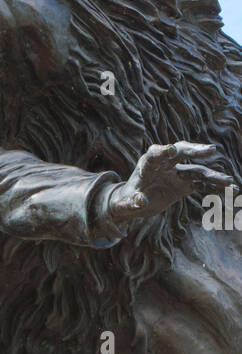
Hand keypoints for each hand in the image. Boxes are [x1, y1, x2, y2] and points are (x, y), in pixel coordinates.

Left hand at [108, 142, 225, 220]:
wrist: (133, 203)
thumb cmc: (126, 201)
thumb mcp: (123, 204)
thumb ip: (130, 203)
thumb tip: (139, 201)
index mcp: (148, 164)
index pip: (155, 154)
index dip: (163, 151)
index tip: (172, 150)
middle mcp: (165, 164)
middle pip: (182, 153)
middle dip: (195, 151)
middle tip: (210, 150)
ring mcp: (177, 172)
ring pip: (197, 171)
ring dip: (213, 176)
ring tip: (228, 182)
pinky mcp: (185, 183)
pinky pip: (201, 183)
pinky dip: (214, 187)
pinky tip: (229, 190)